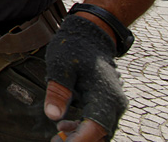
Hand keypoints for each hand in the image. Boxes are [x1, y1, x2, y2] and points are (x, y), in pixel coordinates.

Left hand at [44, 15, 126, 140]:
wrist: (90, 36)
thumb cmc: (74, 48)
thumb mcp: (60, 66)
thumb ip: (58, 91)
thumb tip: (53, 116)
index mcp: (104, 95)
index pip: (95, 127)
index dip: (79, 139)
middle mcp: (114, 104)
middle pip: (100, 133)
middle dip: (79, 140)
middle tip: (55, 141)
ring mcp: (112, 104)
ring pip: (100, 130)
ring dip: (80, 135)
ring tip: (58, 134)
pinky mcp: (106, 103)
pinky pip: (98, 122)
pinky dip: (83, 128)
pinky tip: (65, 124)